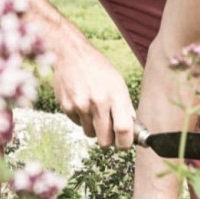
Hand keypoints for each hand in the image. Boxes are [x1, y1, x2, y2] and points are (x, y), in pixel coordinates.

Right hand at [52, 32, 135, 149]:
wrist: (72, 54)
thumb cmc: (98, 69)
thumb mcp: (118, 84)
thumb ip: (125, 108)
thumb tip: (132, 132)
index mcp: (115, 95)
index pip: (124, 130)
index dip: (125, 143)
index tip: (124, 144)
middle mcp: (98, 102)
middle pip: (105, 141)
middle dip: (109, 141)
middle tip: (110, 132)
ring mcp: (81, 105)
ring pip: (90, 134)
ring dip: (94, 128)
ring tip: (94, 110)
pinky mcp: (67, 107)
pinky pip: (78, 125)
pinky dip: (82, 119)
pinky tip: (82, 102)